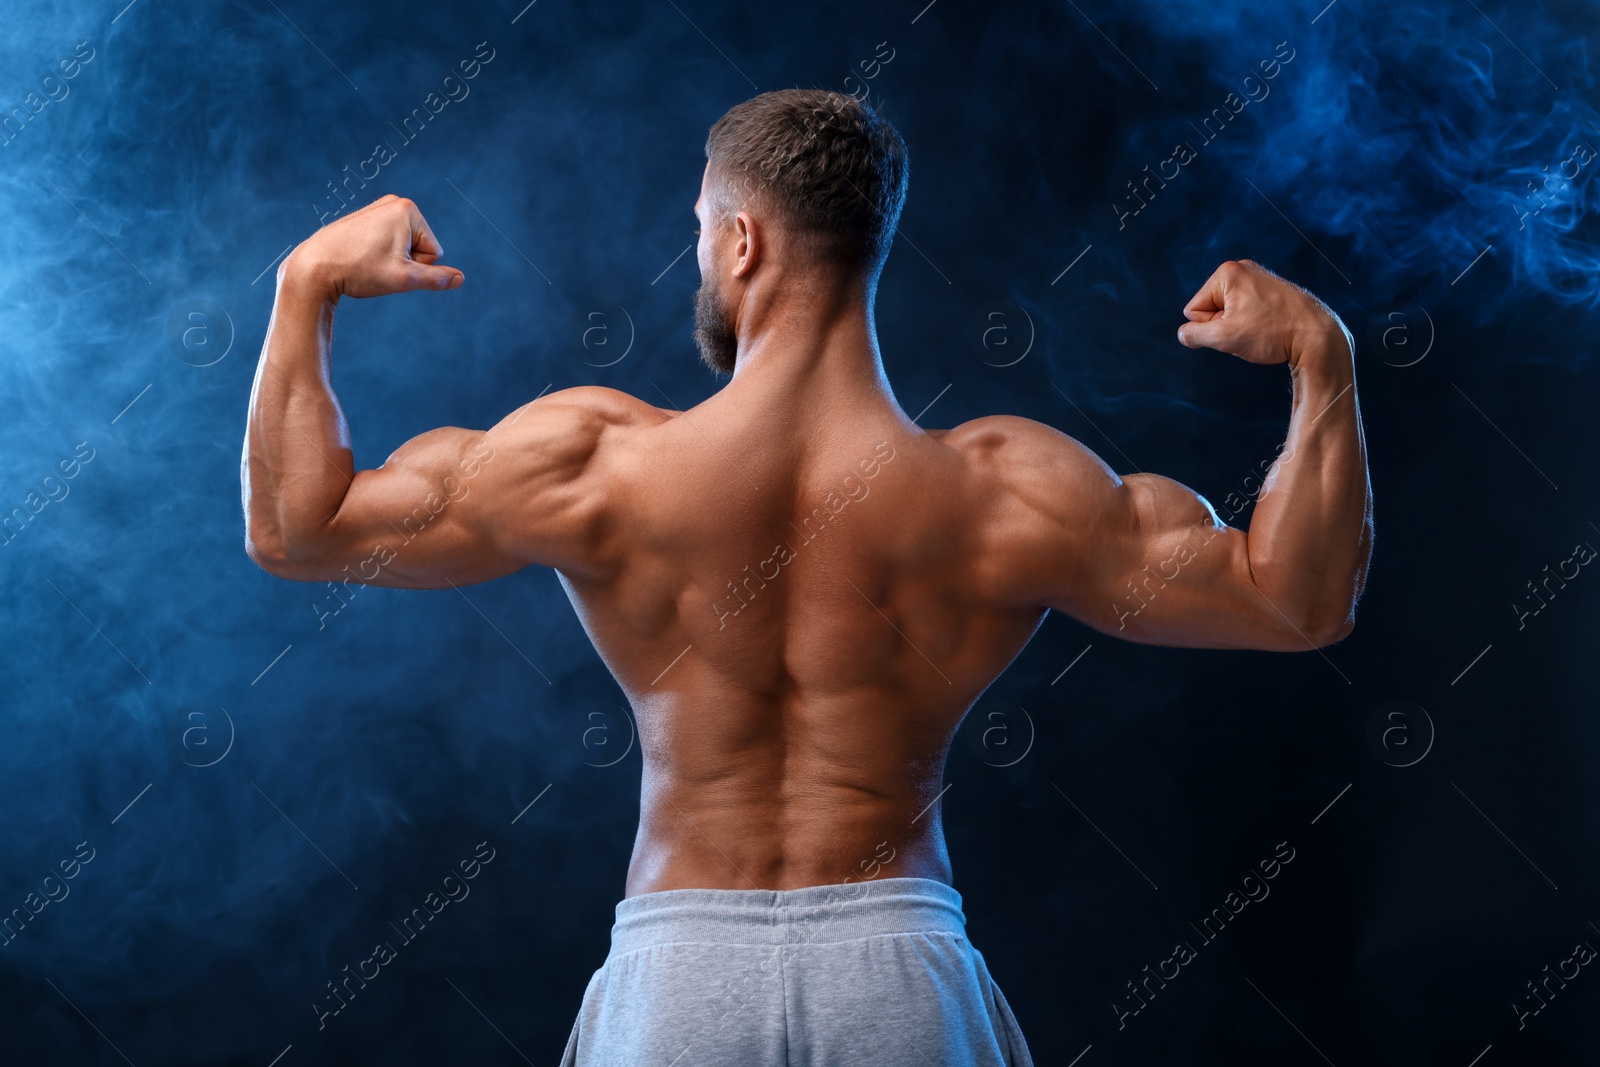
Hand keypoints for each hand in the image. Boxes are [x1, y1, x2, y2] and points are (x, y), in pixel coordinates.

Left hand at [283, 195, 463, 298]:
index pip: (434, 252)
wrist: (314, 266)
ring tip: (364, 260)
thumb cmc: (359, 270)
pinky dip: (376, 254)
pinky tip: (357, 256)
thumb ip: (436, 278)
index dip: (415, 268)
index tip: (387, 266)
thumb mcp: (404, 279)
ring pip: (402, 246)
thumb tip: (461, 279)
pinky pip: (386, 243)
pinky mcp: (365, 217)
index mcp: (408, 210)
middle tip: (375, 264)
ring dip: (390, 260)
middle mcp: (394, 202)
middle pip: (420, 246)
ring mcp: (378, 208)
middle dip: (403, 262)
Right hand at [1176, 260, 1344, 366]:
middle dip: (1224, 325)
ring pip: (1229, 311)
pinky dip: (1253, 322)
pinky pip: (1246, 310)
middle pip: (1211, 307)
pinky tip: (1270, 326)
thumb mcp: (1224, 338)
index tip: (1236, 328)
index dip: (1210, 327)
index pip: (1193, 309)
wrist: (1317, 335)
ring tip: (1262, 328)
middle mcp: (1242, 268)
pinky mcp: (1270, 289)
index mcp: (1227, 273)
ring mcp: (1258, 277)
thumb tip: (1183, 334)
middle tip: (1251, 330)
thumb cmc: (1272, 333)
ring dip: (1238, 326)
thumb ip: (1194, 335)